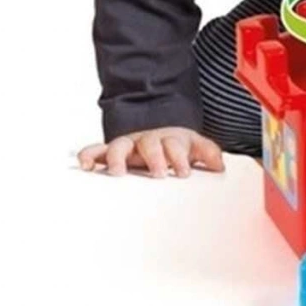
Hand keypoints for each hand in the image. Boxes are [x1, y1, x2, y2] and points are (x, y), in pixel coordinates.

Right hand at [77, 127, 224, 177]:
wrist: (157, 132)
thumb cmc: (176, 145)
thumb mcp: (195, 146)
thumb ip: (208, 153)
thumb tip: (220, 166)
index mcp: (170, 139)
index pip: (175, 145)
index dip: (180, 158)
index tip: (183, 172)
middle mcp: (147, 140)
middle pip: (149, 143)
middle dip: (154, 157)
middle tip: (159, 173)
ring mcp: (128, 144)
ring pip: (120, 145)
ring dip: (118, 157)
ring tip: (117, 172)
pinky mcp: (110, 151)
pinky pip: (95, 150)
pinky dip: (88, 155)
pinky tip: (85, 166)